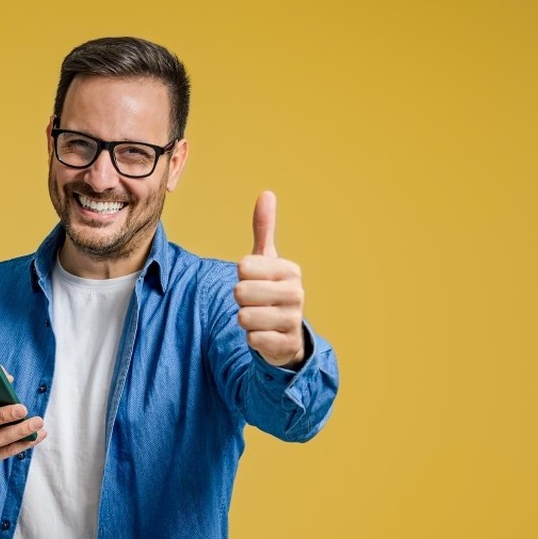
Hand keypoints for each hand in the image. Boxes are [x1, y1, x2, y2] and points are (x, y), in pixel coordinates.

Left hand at [235, 191, 305, 366]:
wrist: (286, 334)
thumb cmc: (271, 291)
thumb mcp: (267, 261)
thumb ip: (264, 229)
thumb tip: (266, 193)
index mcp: (290, 270)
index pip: (243, 267)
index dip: (242, 277)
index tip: (255, 281)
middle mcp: (296, 293)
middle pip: (240, 292)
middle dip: (241, 300)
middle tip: (255, 303)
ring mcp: (294, 320)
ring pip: (244, 317)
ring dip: (245, 320)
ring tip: (259, 319)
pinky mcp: (287, 345)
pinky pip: (252, 339)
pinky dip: (252, 339)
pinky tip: (265, 336)